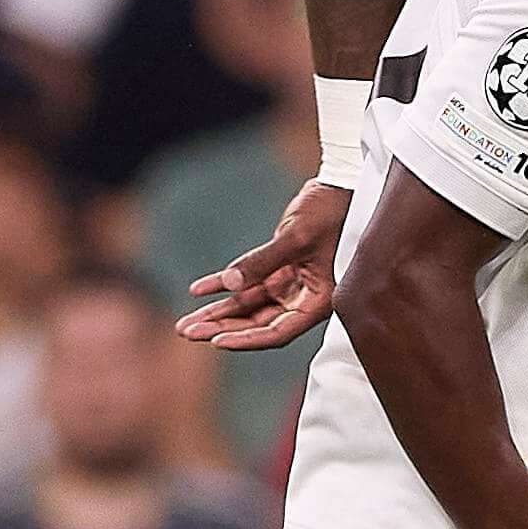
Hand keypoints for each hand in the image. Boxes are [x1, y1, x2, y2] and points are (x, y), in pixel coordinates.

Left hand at [180, 182, 348, 351]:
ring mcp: (290, 284)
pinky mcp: (279, 268)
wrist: (340, 187)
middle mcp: (303, 298)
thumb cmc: (333, 213)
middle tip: (189, 331)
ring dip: (218, 312)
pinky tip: (198, 290)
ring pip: (248, 306)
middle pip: (257, 323)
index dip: (246, 339)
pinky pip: (246, 282)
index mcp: (317, 301)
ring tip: (187, 322)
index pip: (277, 332)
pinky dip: (222, 285)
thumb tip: (230, 283)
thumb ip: (263, 262)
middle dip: (222, 328)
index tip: (216, 340)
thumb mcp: (298, 237)